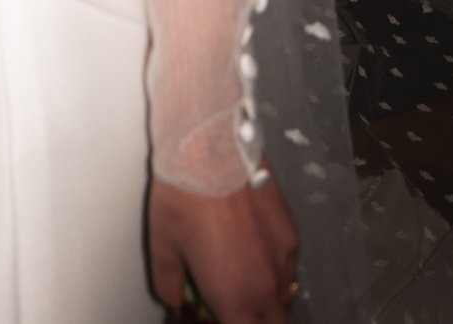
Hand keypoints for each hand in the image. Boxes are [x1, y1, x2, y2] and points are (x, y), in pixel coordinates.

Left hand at [148, 171, 297, 322]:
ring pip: (284, 296)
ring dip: (266, 298)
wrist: (208, 146)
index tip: (210, 314)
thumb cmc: (183, 195)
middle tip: (229, 303)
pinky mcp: (291, 231)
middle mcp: (266, 284)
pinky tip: (250, 247)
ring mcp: (283, 257)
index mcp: (235, 298)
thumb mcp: (161, 245)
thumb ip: (169, 284)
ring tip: (238, 275)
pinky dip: (273, 268)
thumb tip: (174, 299)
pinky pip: (288, 265)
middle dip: (254, 320)